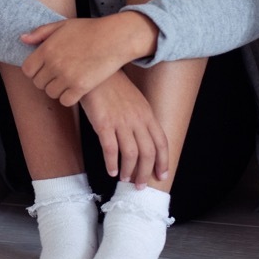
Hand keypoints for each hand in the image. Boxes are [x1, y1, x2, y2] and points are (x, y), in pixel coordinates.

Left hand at [21, 14, 149, 106]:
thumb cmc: (89, 30)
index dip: (34, 71)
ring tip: (67, 80)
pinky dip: (69, 97)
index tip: (44, 69)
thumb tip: (22, 39)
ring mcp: (67, 77)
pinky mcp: (81, 87)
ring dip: (57, 89)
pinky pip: (65, 101)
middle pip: (38, 83)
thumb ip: (41, 33)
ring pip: (51, 93)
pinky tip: (75, 89)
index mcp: (47, 49)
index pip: (28, 70)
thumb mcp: (62, 25)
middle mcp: (54, 64)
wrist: (115, 38)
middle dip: (46, 80)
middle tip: (58, 75)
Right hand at [79, 71, 168, 186]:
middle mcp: (137, 119)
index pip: (161, 143)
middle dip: (146, 173)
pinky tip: (111, 170)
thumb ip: (141, 118)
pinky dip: (112, 163)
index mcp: (147, 114)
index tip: (162, 175)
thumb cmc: (113, 86)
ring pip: (131, 154)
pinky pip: (110, 149)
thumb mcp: (135, 100)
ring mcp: (120, 122)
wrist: (95, 73)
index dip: (163, 162)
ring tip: (125, 179)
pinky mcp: (103, 123)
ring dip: (129, 171)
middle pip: (148, 153)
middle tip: (141, 185)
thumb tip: (143, 138)